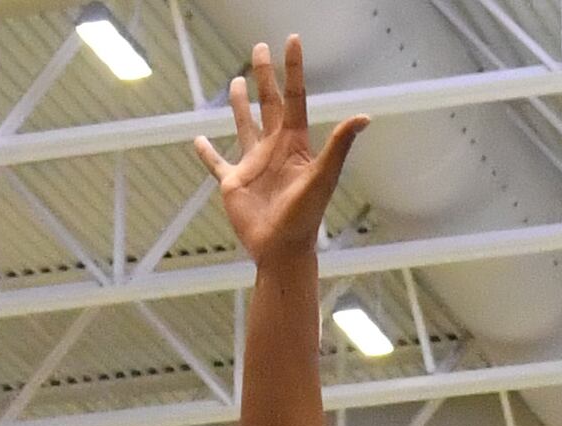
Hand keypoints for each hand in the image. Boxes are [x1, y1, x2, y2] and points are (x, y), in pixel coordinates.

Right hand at [192, 39, 368, 263]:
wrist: (282, 248)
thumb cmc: (305, 215)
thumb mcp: (324, 176)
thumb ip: (339, 145)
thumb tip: (364, 117)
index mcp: (294, 142)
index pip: (294, 97)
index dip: (293, 69)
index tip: (291, 40)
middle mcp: (274, 148)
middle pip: (268, 103)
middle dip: (264, 76)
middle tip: (258, 49)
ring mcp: (253, 164)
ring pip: (244, 125)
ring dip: (239, 105)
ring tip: (235, 82)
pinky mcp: (233, 183)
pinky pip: (217, 163)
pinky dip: (206, 153)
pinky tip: (197, 139)